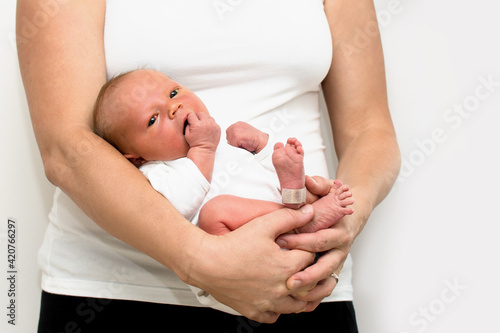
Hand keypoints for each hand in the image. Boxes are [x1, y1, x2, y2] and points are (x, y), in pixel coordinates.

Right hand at [184, 112, 220, 150]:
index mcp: (196, 125)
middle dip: (198, 118)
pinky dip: (211, 125)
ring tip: (204, 127)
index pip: (191, 115)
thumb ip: (187, 124)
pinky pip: (214, 122)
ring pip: (208, 117)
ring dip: (205, 121)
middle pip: (201, 114)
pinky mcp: (218, 128)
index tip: (191, 122)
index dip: (190, 118)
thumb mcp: (187, 134)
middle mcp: (205, 123)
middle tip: (198, 125)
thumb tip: (189, 118)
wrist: (204, 150)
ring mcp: (212, 125)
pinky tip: (208, 130)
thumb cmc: (194, 143)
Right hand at [186, 205, 316, 322]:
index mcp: (286, 266)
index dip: (309, 249)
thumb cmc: (233, 245)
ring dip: (301, 296)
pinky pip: (274, 316)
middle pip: (309, 285)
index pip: (311, 258)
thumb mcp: (263, 224)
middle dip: (314, 274)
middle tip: (314, 268)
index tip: (304, 246)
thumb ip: (288, 217)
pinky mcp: (254, 310)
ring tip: (300, 286)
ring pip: (296, 306)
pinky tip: (276, 299)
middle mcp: (280, 288)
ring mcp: (267, 302)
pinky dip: (278, 309)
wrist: (206, 263)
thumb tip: (309, 212)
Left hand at [226, 121, 268, 152]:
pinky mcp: (236, 136)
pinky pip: (232, 145)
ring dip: (235, 145)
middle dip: (233, 142)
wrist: (262, 142)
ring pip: (229, 141)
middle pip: (227, 137)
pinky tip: (244, 145)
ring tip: (243, 144)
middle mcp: (236, 125)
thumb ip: (237, 134)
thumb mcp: (245, 134)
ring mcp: (236, 129)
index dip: (233, 139)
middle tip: (242, 143)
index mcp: (238, 124)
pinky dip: (238, 147)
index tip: (240, 141)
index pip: (229, 132)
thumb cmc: (255, 139)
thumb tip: (231, 140)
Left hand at [278, 176, 356, 310]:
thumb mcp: (327, 187)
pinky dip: (316, 294)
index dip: (301, 241)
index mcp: (338, 228)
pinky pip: (327, 285)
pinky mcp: (334, 268)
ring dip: (312, 289)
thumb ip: (317, 184)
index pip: (319, 238)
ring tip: (295, 296)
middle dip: (307, 273)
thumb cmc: (334, 198)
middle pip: (325, 263)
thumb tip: (307, 180)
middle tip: (289, 281)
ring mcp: (338, 259)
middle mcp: (340, 246)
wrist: (353, 209)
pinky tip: (302, 302)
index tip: (282, 243)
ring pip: (327, 279)